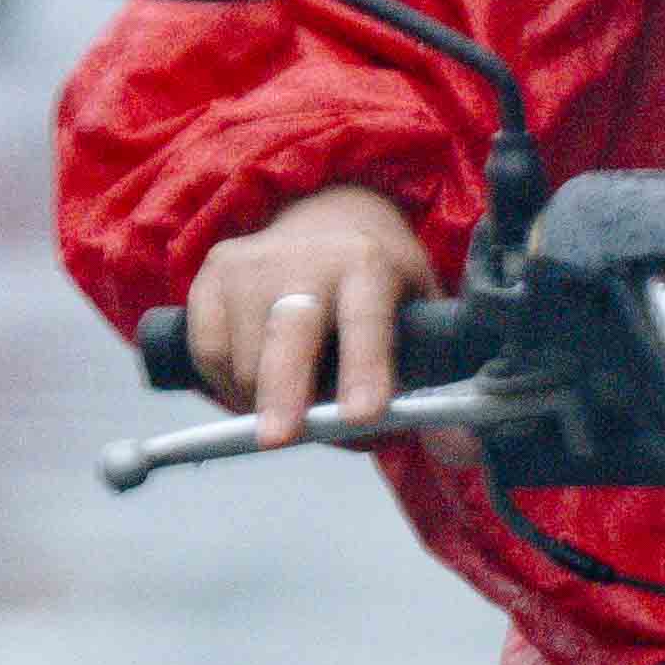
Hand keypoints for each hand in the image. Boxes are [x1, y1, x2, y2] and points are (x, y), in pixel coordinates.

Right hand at [187, 186, 439, 443]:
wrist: (326, 214)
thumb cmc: (379, 283)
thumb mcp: (420, 310)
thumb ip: (434, 377)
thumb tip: (455, 450)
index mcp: (367, 263)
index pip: (366, 321)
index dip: (365, 369)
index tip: (363, 416)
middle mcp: (306, 258)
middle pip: (289, 336)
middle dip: (284, 391)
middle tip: (280, 439)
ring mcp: (252, 264)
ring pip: (245, 358)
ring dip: (264, 404)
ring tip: (292, 408)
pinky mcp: (213, 274)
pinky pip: (208, 352)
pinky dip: (227, 386)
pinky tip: (254, 385)